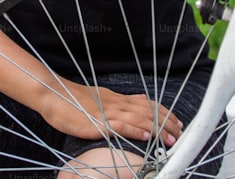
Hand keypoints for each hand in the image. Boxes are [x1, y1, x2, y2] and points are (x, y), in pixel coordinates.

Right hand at [38, 78, 182, 145]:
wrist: (53, 95)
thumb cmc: (72, 100)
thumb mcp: (100, 98)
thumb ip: (119, 102)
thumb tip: (139, 103)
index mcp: (117, 99)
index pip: (147, 104)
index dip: (164, 113)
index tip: (177, 122)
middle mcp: (116, 103)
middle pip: (148, 111)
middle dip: (167, 122)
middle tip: (181, 132)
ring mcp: (108, 112)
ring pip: (140, 119)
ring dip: (158, 129)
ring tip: (171, 139)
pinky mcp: (99, 122)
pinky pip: (122, 126)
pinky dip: (137, 131)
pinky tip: (148, 137)